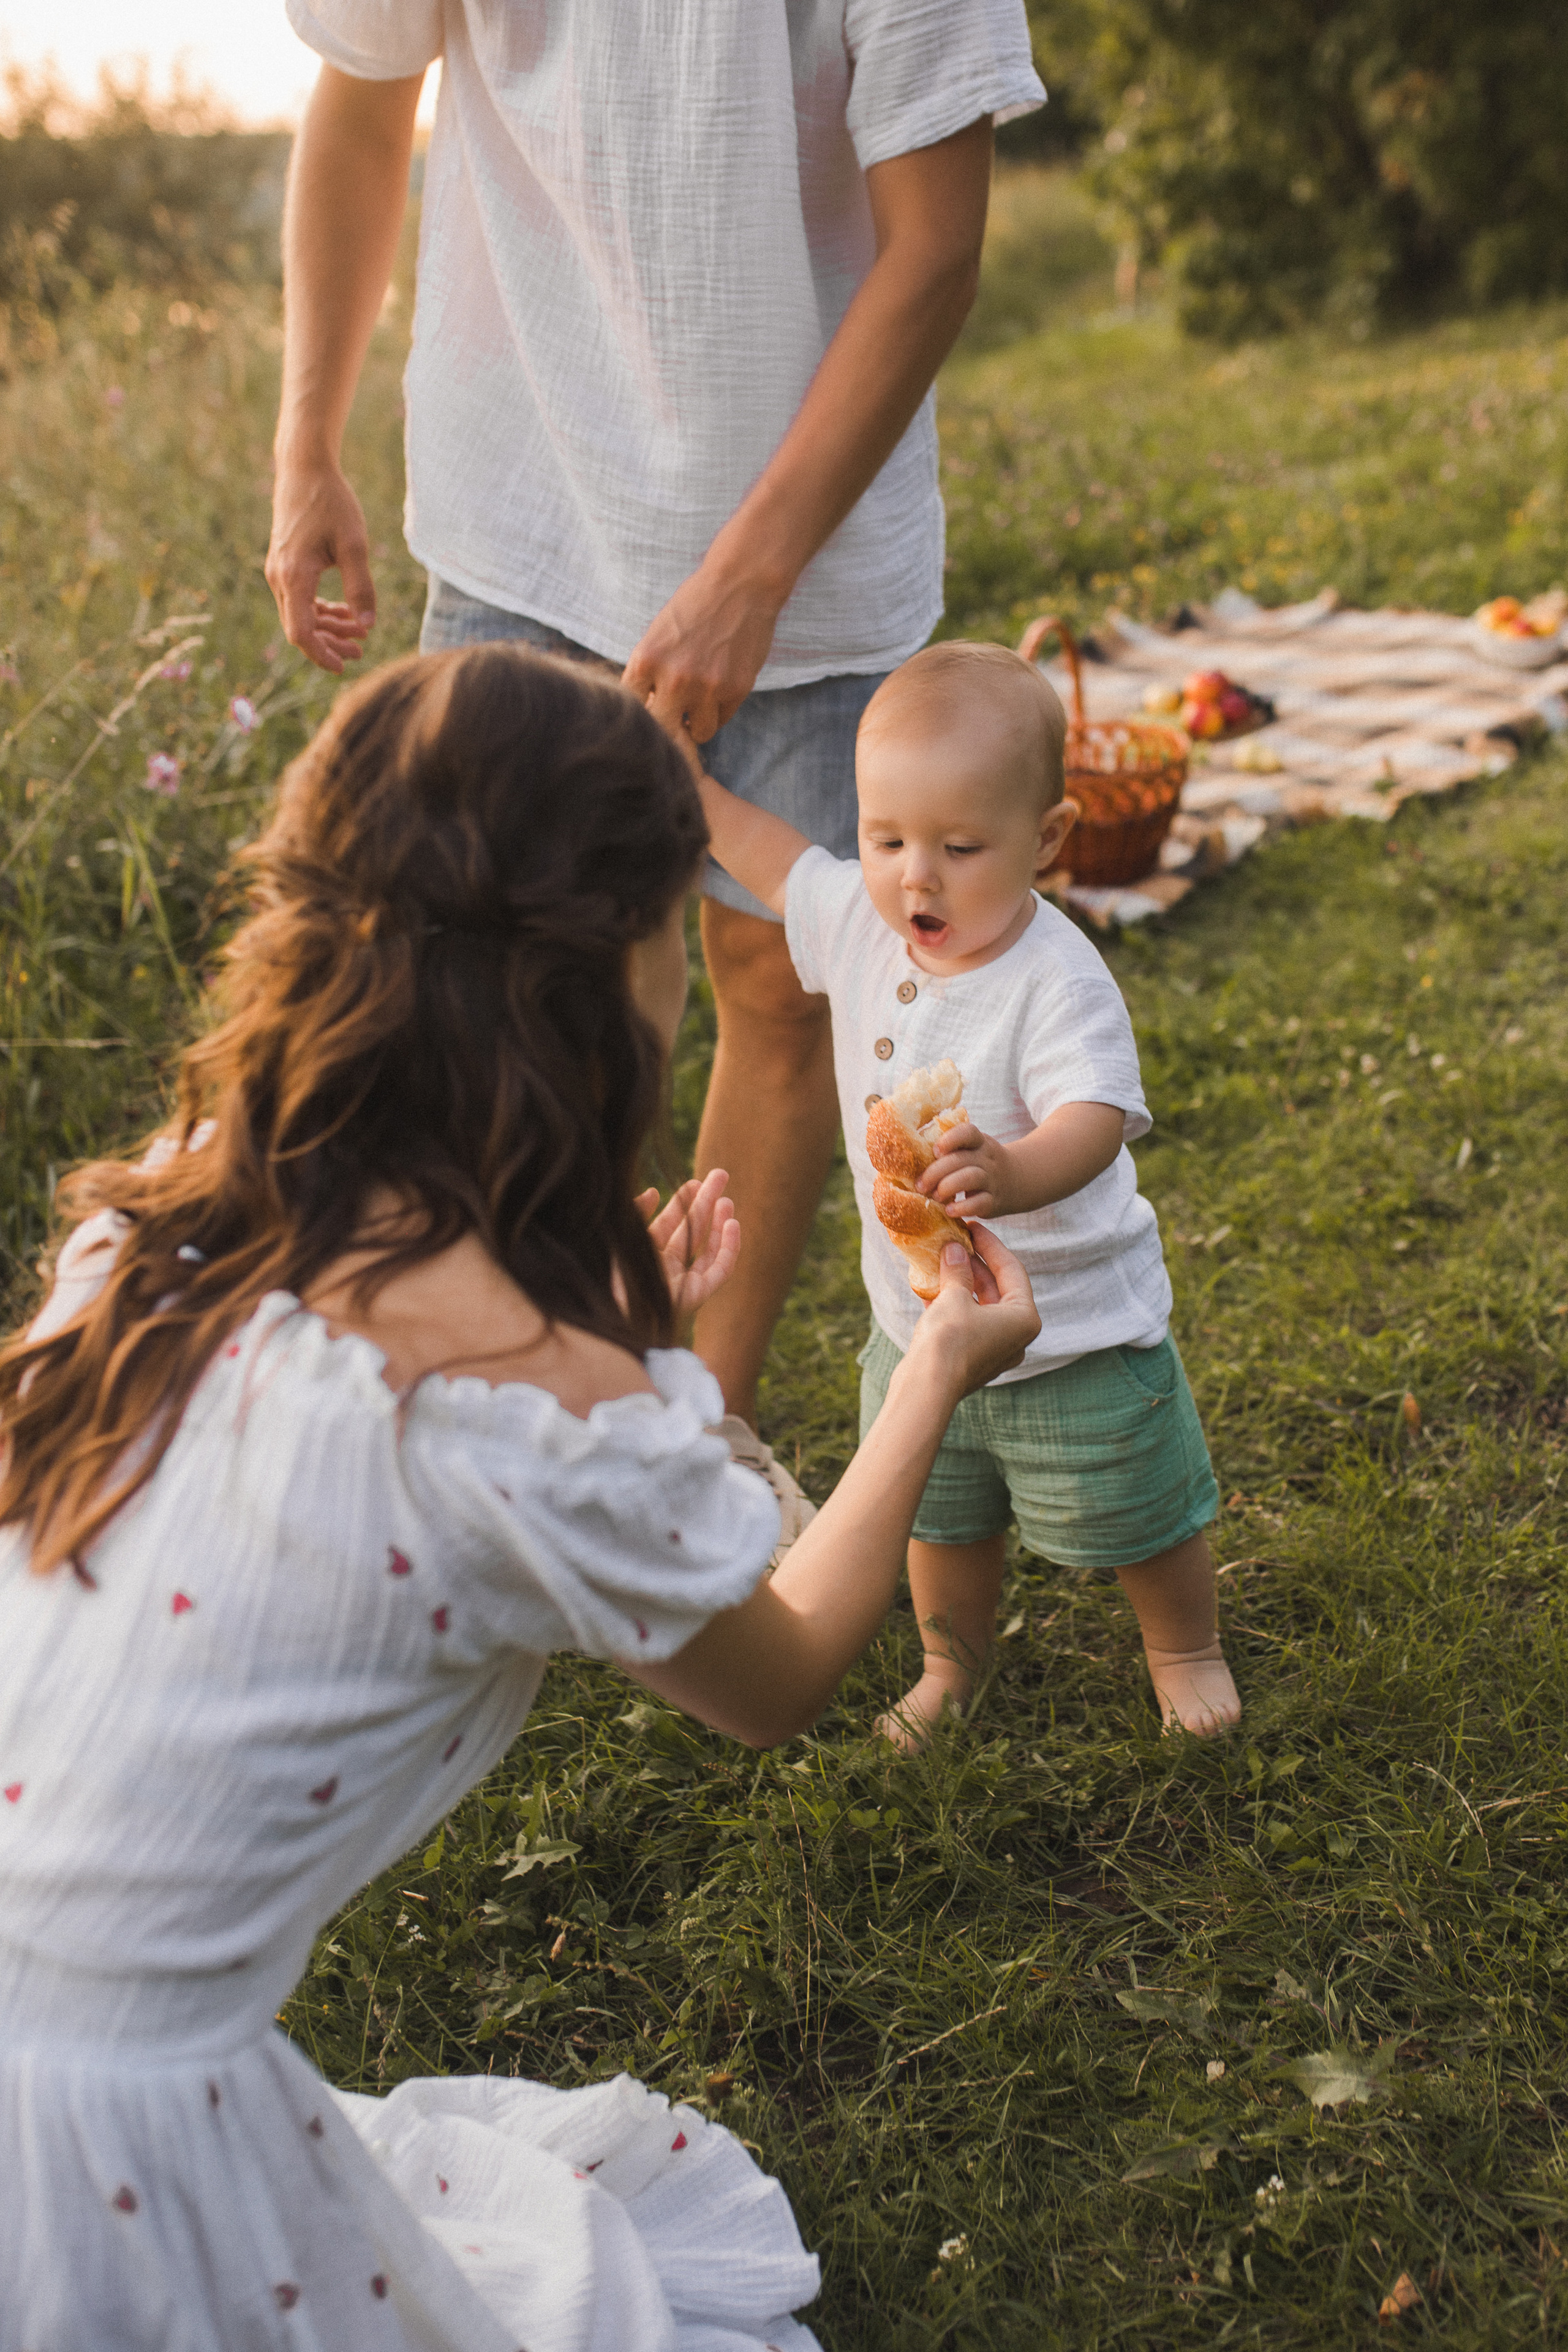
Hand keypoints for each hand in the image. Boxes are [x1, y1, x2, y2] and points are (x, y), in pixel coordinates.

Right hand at [265, 455, 376, 674]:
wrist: (304, 469)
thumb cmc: (331, 502)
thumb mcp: (354, 544)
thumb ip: (361, 587)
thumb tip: (368, 626)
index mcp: (294, 576)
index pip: (301, 632)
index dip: (321, 654)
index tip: (344, 666)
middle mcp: (280, 577)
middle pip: (300, 628)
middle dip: (329, 644)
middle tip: (361, 650)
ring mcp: (279, 571)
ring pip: (300, 615)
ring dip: (328, 628)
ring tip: (359, 634)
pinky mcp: (284, 564)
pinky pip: (300, 599)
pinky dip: (321, 611)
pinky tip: (345, 613)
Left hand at [622, 552, 787, 742]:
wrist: (740, 584)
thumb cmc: (695, 607)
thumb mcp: (658, 635)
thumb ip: (649, 673)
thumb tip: (647, 714)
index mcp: (646, 660)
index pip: (634, 709)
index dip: (645, 712)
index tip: (654, 706)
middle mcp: (674, 679)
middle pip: (663, 732)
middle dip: (669, 726)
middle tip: (676, 716)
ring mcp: (707, 688)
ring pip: (698, 733)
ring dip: (697, 723)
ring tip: (700, 702)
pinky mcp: (735, 691)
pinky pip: (722, 720)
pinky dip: (719, 711)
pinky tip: (720, 686)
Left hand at [634, 1168, 740, 1318]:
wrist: (619, 1313)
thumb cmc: (616, 1278)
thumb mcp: (624, 1236)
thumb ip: (637, 1212)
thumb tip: (654, 1191)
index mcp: (647, 1255)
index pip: (670, 1224)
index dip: (683, 1201)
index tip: (694, 1182)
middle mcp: (667, 1268)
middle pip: (693, 1230)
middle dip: (707, 1203)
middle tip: (720, 1176)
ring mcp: (684, 1281)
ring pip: (709, 1248)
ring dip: (720, 1223)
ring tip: (728, 1200)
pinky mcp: (698, 1294)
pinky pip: (720, 1268)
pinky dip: (729, 1246)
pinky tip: (732, 1224)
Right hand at [902, 1224, 1039, 1395]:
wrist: (927, 1389)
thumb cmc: (948, 1340)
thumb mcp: (954, 1297)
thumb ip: (958, 1269)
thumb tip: (954, 1248)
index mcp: (1024, 1318)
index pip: (1012, 1270)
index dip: (991, 1245)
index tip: (972, 1228)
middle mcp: (1016, 1336)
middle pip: (998, 1288)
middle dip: (974, 1264)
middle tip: (955, 1242)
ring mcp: (996, 1350)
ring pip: (981, 1306)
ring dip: (961, 1283)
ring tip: (942, 1261)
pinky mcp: (974, 1359)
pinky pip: (968, 1323)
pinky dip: (953, 1305)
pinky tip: (931, 1289)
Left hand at [917, 1123, 1013, 1219]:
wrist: (1018, 1179)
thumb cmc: (980, 1163)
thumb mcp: (972, 1150)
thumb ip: (949, 1150)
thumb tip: (908, 1157)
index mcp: (978, 1142)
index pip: (968, 1132)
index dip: (951, 1139)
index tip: (935, 1150)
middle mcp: (986, 1158)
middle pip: (961, 1159)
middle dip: (936, 1172)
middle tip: (920, 1185)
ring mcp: (992, 1179)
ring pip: (971, 1177)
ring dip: (948, 1186)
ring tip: (935, 1197)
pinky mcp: (994, 1201)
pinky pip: (980, 1203)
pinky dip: (963, 1207)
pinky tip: (949, 1210)